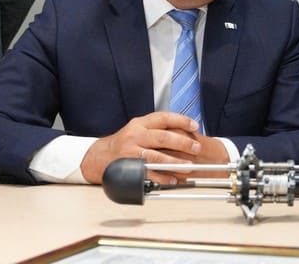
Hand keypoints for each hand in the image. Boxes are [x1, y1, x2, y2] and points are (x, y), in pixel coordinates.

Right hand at [81, 112, 201, 184]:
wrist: (101, 156)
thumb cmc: (125, 142)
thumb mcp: (138, 128)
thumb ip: (158, 128)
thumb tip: (185, 131)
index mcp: (140, 124)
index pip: (164, 118)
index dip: (181, 121)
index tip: (195, 126)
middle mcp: (136, 135)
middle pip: (163, 137)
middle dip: (182, 143)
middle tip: (196, 148)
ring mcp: (131, 152)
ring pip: (156, 156)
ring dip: (175, 162)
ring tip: (189, 166)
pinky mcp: (129, 168)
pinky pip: (148, 174)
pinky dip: (162, 178)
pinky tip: (174, 179)